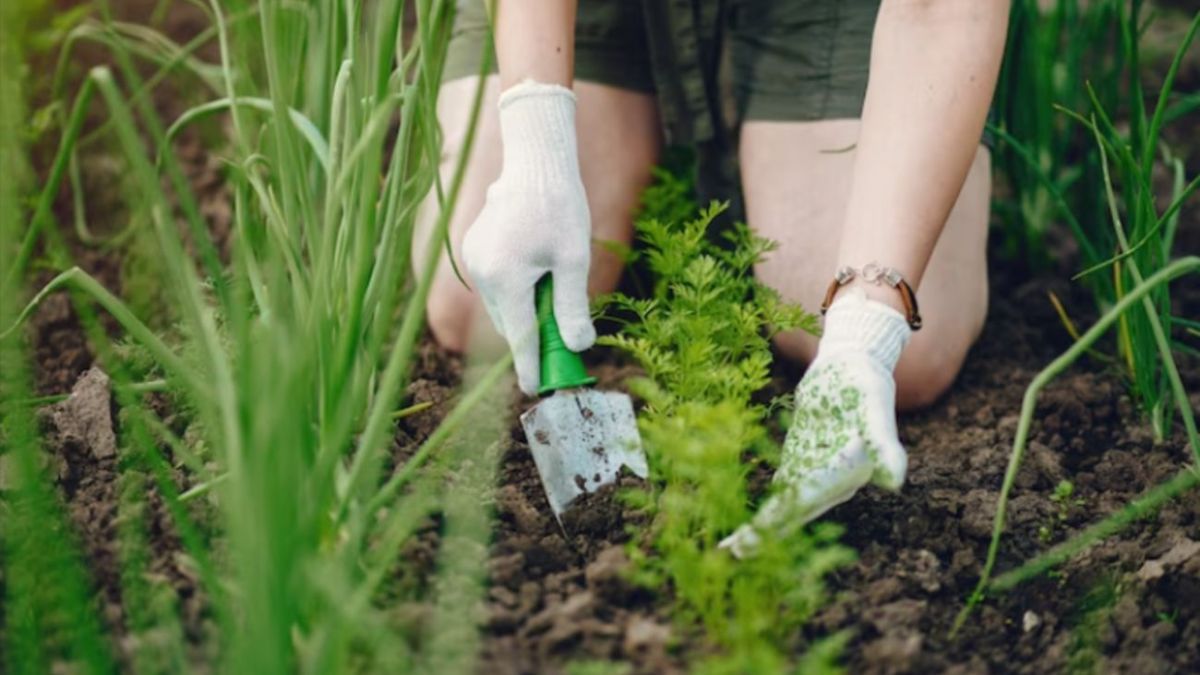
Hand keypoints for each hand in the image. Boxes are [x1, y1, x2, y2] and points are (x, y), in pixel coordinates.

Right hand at [462, 81, 595, 394]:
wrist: (534, 162)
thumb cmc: (560, 206)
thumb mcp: (574, 260)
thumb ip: (572, 306)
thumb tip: (578, 347)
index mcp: (507, 278)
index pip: (519, 337)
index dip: (530, 366)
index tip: (536, 390)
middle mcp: (482, 273)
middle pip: (509, 324)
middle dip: (532, 337)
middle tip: (561, 347)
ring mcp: (473, 260)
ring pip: (501, 306)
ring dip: (524, 312)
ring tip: (553, 295)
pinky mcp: (472, 249)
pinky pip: (495, 285)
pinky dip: (514, 291)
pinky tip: (536, 272)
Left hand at [721, 288, 909, 556]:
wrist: (854, 363)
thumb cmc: (866, 383)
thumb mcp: (874, 408)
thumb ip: (883, 444)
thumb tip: (894, 481)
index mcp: (847, 473)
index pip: (807, 500)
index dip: (779, 520)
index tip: (753, 537)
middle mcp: (833, 480)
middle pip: (794, 512)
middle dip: (764, 534)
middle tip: (731, 555)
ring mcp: (816, 471)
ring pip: (785, 506)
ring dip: (761, 528)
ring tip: (732, 549)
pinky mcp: (802, 459)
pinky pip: (782, 489)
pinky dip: (765, 506)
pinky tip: (747, 523)